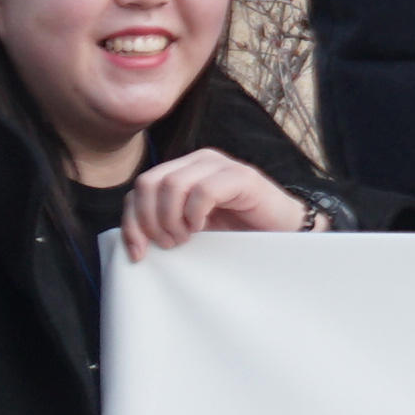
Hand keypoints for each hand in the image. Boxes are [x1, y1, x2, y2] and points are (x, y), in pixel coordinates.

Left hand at [117, 149, 314, 262]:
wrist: (282, 232)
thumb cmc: (236, 232)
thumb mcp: (190, 227)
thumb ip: (163, 222)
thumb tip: (132, 238)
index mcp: (183, 169)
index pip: (140, 188)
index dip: (132, 221)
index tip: (138, 253)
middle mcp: (198, 161)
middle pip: (149, 183)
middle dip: (150, 221)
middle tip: (168, 244)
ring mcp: (220, 165)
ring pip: (172, 185)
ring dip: (172, 219)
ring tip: (186, 238)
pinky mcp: (241, 176)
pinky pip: (202, 191)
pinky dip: (195, 214)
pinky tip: (203, 228)